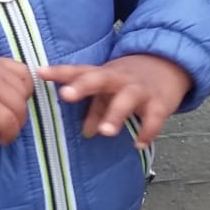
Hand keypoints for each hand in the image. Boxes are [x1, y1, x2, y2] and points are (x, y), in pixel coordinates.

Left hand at [39, 54, 189, 146]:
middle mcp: (120, 79)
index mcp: (103, 74)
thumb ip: (95, 110)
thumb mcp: (110, 90)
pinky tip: (138, 144)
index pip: (78, 71)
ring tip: (105, 132)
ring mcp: (140, 90)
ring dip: (115, 114)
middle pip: (99, 79)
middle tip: (66, 94)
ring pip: (127, 99)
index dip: (59, 72)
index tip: (39, 73)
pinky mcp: (160, 103)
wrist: (169, 66)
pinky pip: (154, 118)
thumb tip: (86, 133)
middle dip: (83, 86)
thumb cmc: (129, 82)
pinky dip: (147, 131)